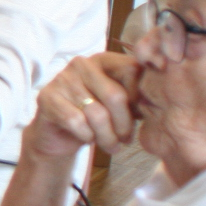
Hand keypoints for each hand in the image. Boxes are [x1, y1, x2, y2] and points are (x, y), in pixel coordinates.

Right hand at [25, 52, 141, 159]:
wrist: (60, 135)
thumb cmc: (97, 117)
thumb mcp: (121, 106)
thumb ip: (137, 97)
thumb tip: (159, 100)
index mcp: (103, 60)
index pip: (132, 70)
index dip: (140, 97)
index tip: (139, 116)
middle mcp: (81, 64)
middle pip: (115, 96)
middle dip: (124, 125)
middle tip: (125, 140)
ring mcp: (62, 79)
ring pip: (96, 114)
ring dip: (107, 137)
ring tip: (111, 145)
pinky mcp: (46, 97)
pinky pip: (76, 122)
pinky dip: (86, 136)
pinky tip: (87, 138)